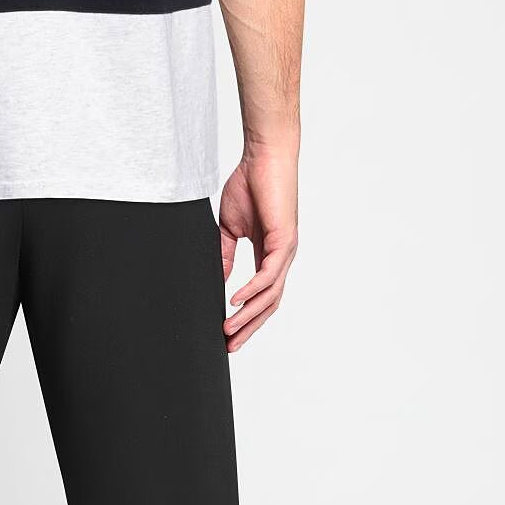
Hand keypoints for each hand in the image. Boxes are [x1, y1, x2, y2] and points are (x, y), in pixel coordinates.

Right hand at [219, 144, 298, 352]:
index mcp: (269, 255)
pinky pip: (269, 274)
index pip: (261, 295)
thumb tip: (218, 280)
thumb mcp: (229, 227)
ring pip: (271, 295)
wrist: (263, 158)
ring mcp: (286, 251)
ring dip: (249, 315)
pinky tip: (235, 301)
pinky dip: (253, 290)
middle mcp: (282, 258)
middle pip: (269, 304)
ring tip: (228, 330)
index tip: (227, 334)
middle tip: (229, 346)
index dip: (246, 317)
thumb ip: (224, 254)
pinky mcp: (285, 240)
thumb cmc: (249, 185)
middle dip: (249, 327)